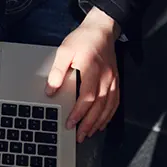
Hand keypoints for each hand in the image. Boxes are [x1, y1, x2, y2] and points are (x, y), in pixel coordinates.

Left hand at [46, 8, 119, 142]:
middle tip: (79, 136)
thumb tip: (50, 90)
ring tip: (88, 133)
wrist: (101, 29)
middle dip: (88, 123)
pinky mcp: (116, 80)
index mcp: (91, 69)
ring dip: (98, 122)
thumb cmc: (83, 40)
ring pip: (108, 106)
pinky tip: (101, 123)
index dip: (79, 113)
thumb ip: (57, 71)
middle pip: (99, 106)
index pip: (87, 97)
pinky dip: (108, 115)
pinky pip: (115, 102)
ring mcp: (113, 79)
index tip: (70, 123)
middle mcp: (105, 77)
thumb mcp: (64, 51)